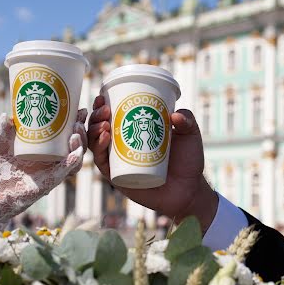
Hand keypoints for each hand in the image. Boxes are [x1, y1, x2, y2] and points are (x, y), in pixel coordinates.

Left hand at [0, 110, 86, 258]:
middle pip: (74, 147)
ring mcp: (50, 174)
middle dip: (81, 131)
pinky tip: (76, 152)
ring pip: (74, 159)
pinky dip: (72, 162)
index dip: (73, 124)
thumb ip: (2, 133)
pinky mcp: (47, 185)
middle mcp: (49, 163)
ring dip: (80, 145)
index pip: (63, 137)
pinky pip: (64, 173)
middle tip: (79, 118)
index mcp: (41, 153)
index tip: (78, 109)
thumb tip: (8, 115)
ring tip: (77, 132)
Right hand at [88, 96, 216, 231]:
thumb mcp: (190, 135)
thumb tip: (175, 115)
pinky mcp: (116, 178)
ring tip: (105, 124)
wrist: (189, 189)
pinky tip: (104, 138)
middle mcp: (121, 146)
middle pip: (99, 128)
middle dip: (96, 116)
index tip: (103, 95)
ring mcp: (117, 162)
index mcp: (133, 132)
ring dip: (94, 130)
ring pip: (96, 143)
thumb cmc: (188, 161)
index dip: (102, 105)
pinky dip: (98, 149)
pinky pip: (102, 162)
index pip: (112, 115)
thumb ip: (187, 120)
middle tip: (105, 109)